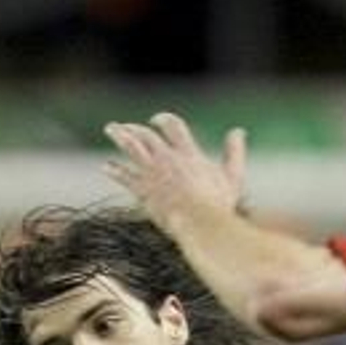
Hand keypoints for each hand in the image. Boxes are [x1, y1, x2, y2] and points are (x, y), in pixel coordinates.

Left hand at [103, 114, 246, 229]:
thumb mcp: (232, 178)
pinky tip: (106, 167)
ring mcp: (153, 174)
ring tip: (111, 129)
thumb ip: (235, 153)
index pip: (172, 126)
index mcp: (188, 154)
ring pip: (131, 146)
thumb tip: (239, 131)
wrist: (199, 225)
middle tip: (126, 126)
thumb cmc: (218, 206)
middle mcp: (167, 159)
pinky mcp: (143, 191)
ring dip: (119, 135)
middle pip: (146, 134)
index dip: (163, 120)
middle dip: (135, 127)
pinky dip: (114, 170)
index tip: (157, 121)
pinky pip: (124, 176)